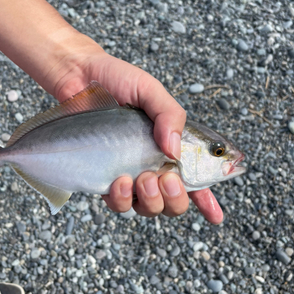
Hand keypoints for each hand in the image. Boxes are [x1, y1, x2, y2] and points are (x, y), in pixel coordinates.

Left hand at [48, 39, 222, 224]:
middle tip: (166, 178)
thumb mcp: (150, 90)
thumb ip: (169, 115)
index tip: (216, 216)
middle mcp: (153, 165)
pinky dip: (122, 199)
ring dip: (151, 201)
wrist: (77, 77)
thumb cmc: (117, 80)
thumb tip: (174, 152)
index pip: (196, 178)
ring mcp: (130, 174)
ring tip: (141, 179)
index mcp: (171, 146)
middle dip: (175, 199)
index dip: (208, 200)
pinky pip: (119, 204)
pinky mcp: (105, 179)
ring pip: (149, 208)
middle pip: (174, 202)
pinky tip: (119, 181)